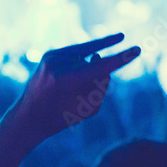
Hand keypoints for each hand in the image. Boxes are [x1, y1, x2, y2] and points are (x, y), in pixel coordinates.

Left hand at [12, 33, 139, 142]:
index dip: (122, 58)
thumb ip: (101, 86)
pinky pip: (75, 55)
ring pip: (85, 58)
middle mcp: (58, 64)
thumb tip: (102, 60)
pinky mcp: (49, 54)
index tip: (138, 49)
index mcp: (67, 80)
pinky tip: (68, 80)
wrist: (28, 117)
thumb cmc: (60, 118)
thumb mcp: (87, 109)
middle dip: (99, 74)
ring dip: (86, 71)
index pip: (103, 66)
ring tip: (68, 90)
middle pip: (95, 63)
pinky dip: (78, 65)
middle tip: (100, 80)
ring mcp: (52, 56)